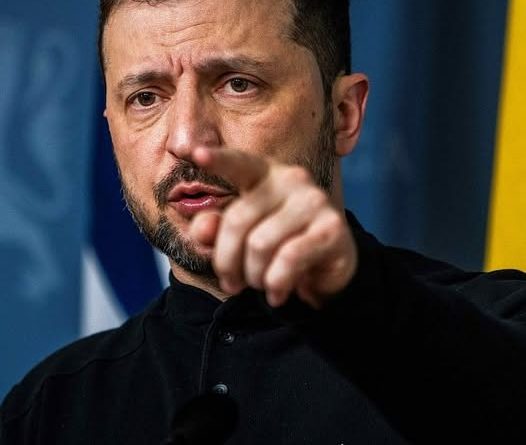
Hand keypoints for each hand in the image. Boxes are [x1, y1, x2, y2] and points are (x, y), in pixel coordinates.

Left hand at [189, 147, 357, 308]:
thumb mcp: (241, 239)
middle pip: (237, 221)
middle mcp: (291, 180)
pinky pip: (289, 259)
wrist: (326, 268)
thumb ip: (216, 231)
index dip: (218, 159)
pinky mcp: (332, 228)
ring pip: (260, 244)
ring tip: (260, 285)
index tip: (194, 153)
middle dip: (227, 261)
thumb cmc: (277, 246)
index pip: (238, 164)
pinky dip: (276, 283)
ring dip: (253, 276)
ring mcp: (314, 201)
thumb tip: (201, 229)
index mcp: (265, 174)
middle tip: (232, 284)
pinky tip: (277, 294)